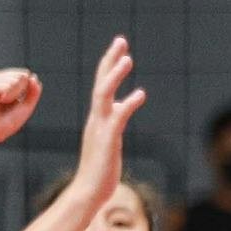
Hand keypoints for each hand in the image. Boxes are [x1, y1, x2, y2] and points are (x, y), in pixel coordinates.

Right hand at [0, 68, 40, 143]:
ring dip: (14, 95)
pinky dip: (8, 96)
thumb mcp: (26, 105)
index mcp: (4, 79)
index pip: (23, 74)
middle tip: (10, 103)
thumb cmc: (10, 119)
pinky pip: (6, 86)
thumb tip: (34, 77)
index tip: (18, 100)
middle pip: (20, 76)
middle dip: (21, 92)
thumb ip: (33, 92)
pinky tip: (1, 101)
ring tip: (3, 103)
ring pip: (13, 80)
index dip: (27, 89)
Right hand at [73, 37, 146, 205]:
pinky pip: (118, 117)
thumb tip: (123, 108)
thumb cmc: (101, 170)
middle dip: (111, 60)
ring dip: (115, 75)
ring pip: (104, 94)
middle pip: (101, 81)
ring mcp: (100, 127)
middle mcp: (96, 118)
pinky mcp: (108, 139)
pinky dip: (128, 104)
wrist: (89, 191)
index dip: (110, 67)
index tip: (120, 50)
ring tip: (128, 57)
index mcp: (97, 118)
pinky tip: (140, 94)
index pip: (102, 85)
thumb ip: (115, 122)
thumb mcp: (110, 141)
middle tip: (121, 39)